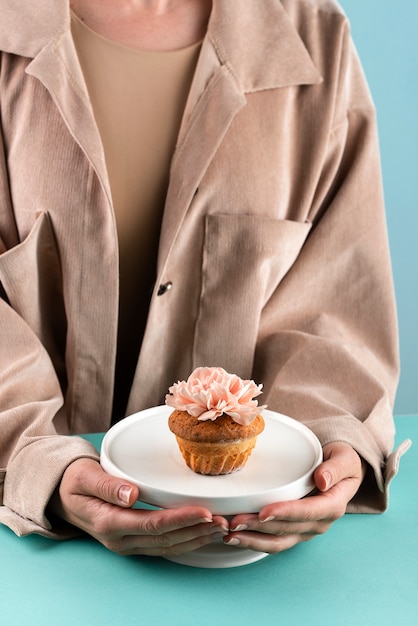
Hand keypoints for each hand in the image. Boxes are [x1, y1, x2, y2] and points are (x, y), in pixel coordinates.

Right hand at [50, 458, 228, 555]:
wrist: (63, 495)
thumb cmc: (74, 481)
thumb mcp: (84, 477)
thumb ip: (106, 485)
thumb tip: (130, 494)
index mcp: (109, 523)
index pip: (152, 524)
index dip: (180, 520)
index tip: (204, 512)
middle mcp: (120, 540)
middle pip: (166, 539)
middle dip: (197, 531)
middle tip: (224, 521)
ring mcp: (127, 544)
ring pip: (168, 546)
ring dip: (196, 539)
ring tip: (221, 529)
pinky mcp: (133, 541)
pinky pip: (164, 545)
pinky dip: (186, 540)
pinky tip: (203, 533)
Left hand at [224, 442, 364, 552]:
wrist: (338, 469)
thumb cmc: (340, 461)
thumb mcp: (345, 458)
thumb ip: (336, 467)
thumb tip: (323, 480)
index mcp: (333, 505)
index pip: (308, 512)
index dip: (285, 513)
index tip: (263, 512)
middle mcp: (319, 523)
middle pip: (287, 529)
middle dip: (260, 528)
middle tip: (234, 521)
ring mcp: (305, 530)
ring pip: (278, 541)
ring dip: (252, 540)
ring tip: (229, 534)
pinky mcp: (293, 531)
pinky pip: (272, 541)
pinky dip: (253, 540)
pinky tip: (233, 536)